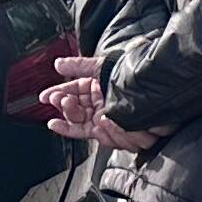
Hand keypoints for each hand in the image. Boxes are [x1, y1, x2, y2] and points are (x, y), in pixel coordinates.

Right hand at [40, 69, 165, 156]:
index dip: (56, 96)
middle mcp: (99, 106)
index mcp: (94, 90)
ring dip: (85, 120)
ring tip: (92, 111)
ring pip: (85, 127)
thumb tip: (58, 64)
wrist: (157, 87)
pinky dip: (104, 131)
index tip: (44, 96)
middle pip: (73, 113)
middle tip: (63, 100)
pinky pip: (103, 137)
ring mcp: (107, 121)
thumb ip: (79, 66)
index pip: (70, 95)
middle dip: (66, 107)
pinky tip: (103, 121)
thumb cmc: (134, 74)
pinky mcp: (119, 133)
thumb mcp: (104, 67)